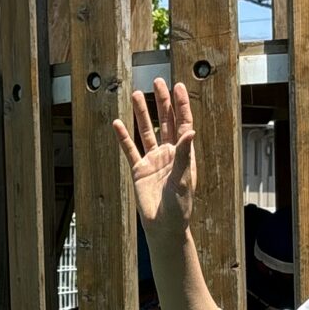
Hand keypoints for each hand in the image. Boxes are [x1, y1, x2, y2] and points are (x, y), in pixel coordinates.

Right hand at [115, 78, 194, 233]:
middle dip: (162, 101)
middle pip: (165, 121)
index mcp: (184, 154)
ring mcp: (153, 160)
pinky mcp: (139, 170)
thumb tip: (190, 130)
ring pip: (147, 131)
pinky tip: (118, 123)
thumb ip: (185, 154)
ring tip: (136, 95)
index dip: (181, 105)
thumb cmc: (180, 207)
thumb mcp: (184, 180)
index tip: (178, 87)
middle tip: (158, 82)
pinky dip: (124, 137)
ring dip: (142, 113)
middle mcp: (169, 153)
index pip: (183, 123)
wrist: (164, 227)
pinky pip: (130, 150)